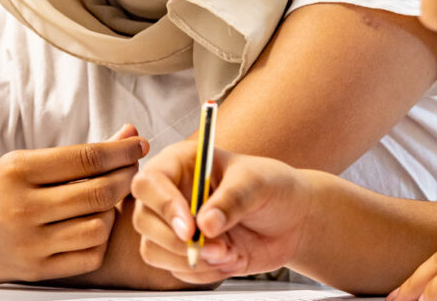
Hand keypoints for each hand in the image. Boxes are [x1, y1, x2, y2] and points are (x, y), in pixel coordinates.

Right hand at [0, 124, 147, 282]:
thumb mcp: (28, 163)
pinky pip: (89, 256)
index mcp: (18, 171)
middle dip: (127, 177)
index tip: (139, 144)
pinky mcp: (36, 269)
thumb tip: (129, 134)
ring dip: (113, 211)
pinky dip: (101, 240)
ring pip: (98, 226)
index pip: (87, 157)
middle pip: (98, 192)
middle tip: (134, 170)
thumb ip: (81, 153)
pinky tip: (95, 226)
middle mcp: (22, 207)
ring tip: (108, 200)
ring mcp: (29, 242)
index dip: (121, 151)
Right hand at [131, 142, 312, 283]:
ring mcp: (174, 225)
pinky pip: (175, 270)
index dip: (163, 205)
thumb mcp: (258, 184)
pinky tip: (230, 258)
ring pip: (153, 249)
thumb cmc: (274, 188)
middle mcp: (171, 193)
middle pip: (144, 219)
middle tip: (218, 247)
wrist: (293, 220)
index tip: (190, 228)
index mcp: (182, 164)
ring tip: (229, 252)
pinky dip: (203, 272)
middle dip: (178, 241)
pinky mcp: (183, 252)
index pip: (149, 182)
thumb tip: (205, 224)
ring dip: (191, 260)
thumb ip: (232, 200)